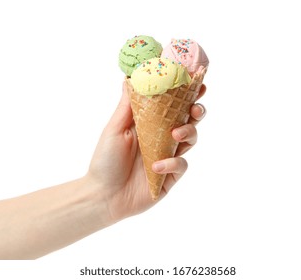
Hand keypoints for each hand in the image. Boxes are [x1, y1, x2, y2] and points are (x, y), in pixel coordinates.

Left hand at [87, 82, 206, 221]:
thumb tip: (129, 78)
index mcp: (150, 124)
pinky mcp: (171, 175)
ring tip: (176, 134)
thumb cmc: (106, 160)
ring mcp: (168, 156)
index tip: (195, 82)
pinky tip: (156, 166)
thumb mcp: (115, 129)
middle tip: (195, 108)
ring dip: (189, 133)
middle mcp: (162, 138)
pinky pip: (181, 165)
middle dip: (197, 111)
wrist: (104, 195)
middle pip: (188, 120)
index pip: (172, 106)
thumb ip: (127, 106)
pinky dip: (172, 163)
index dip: (186, 94)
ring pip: (191, 139)